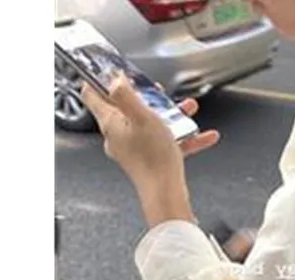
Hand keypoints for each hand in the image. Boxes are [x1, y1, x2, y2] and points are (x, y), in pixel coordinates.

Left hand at [81, 75, 218, 217]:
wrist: (166, 194)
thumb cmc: (153, 159)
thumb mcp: (141, 116)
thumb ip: (126, 94)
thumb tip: (116, 79)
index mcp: (111, 123)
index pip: (93, 94)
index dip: (100, 78)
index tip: (113, 71)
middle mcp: (119, 137)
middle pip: (126, 108)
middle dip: (146, 97)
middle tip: (158, 92)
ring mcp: (135, 150)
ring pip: (150, 124)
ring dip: (170, 115)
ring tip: (187, 110)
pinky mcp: (150, 162)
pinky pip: (167, 143)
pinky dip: (184, 137)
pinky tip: (202, 135)